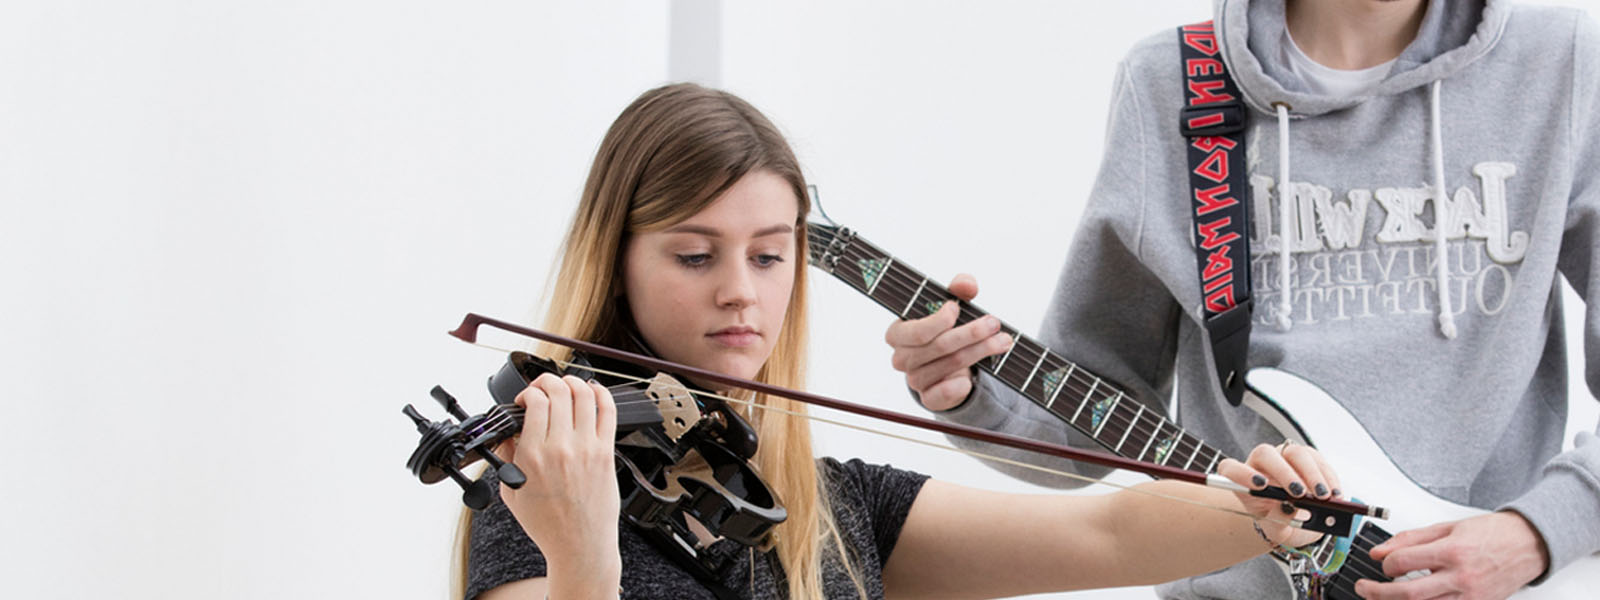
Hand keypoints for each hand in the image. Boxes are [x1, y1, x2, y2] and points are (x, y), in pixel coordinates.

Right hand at [497, 373, 621, 588]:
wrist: (578, 545)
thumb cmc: (547, 524)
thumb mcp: (511, 492)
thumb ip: (507, 457)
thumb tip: (508, 432)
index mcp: (533, 456)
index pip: (534, 402)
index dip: (527, 393)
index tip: (525, 400)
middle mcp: (561, 448)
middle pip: (558, 391)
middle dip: (547, 382)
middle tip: (543, 389)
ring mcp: (587, 448)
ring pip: (584, 394)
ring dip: (572, 382)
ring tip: (565, 387)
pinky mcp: (606, 453)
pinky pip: (608, 411)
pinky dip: (601, 393)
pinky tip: (593, 391)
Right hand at [884, 273, 1012, 410]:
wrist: (949, 364)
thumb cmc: (945, 330)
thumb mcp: (951, 306)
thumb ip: (958, 290)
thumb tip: (967, 283)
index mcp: (898, 333)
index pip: (916, 331)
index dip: (938, 320)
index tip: (957, 309)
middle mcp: (902, 358)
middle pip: (938, 346)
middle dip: (970, 333)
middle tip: (994, 324)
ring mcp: (914, 380)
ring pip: (949, 364)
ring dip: (980, 352)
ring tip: (1002, 341)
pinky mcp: (929, 398)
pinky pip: (941, 395)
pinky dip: (957, 387)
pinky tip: (971, 378)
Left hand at [1217, 441, 1341, 548]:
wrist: (1298, 520)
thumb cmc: (1281, 524)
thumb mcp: (1278, 531)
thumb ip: (1279, 523)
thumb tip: (1289, 510)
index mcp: (1245, 481)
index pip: (1230, 468)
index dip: (1240, 473)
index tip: (1259, 486)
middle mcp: (1262, 464)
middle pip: (1266, 454)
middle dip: (1284, 473)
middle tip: (1299, 494)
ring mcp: (1285, 456)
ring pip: (1295, 452)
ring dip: (1311, 474)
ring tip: (1322, 496)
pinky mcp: (1308, 456)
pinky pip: (1317, 459)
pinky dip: (1328, 477)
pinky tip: (1334, 494)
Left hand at [1354, 511, 1548, 599]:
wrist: (1529, 544)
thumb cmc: (1492, 533)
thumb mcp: (1447, 527)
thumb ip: (1410, 539)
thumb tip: (1380, 550)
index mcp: (1451, 551)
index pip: (1402, 563)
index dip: (1386, 564)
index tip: (1383, 563)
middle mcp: (1460, 577)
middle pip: (1407, 593)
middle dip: (1377, 592)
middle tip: (1364, 587)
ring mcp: (1470, 595)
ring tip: (1380, 597)